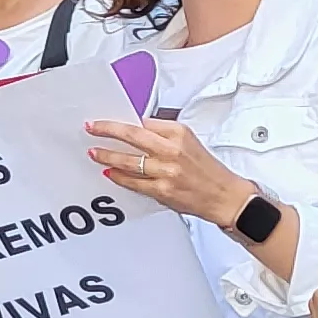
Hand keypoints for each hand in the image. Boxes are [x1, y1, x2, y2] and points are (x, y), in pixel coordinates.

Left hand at [85, 116, 252, 223]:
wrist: (225, 195)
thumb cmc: (207, 169)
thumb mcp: (189, 142)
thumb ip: (163, 135)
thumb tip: (135, 129)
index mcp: (179, 133)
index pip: (143, 122)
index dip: (120, 122)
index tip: (105, 121)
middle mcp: (172, 150)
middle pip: (132, 135)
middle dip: (107, 130)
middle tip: (91, 128)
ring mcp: (167, 171)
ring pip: (129, 161)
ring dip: (107, 156)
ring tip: (94, 153)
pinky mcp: (163, 190)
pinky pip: (134, 182)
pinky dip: (119, 177)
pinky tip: (109, 173)